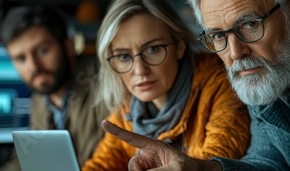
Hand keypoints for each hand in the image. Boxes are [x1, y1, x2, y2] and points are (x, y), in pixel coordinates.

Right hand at [101, 120, 221, 170]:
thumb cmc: (186, 166)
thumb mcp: (175, 167)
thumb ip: (158, 170)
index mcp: (153, 146)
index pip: (132, 138)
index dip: (117, 131)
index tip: (104, 122)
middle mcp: (146, 155)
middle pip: (132, 165)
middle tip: (158, 170)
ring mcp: (145, 164)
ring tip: (161, 170)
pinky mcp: (145, 170)